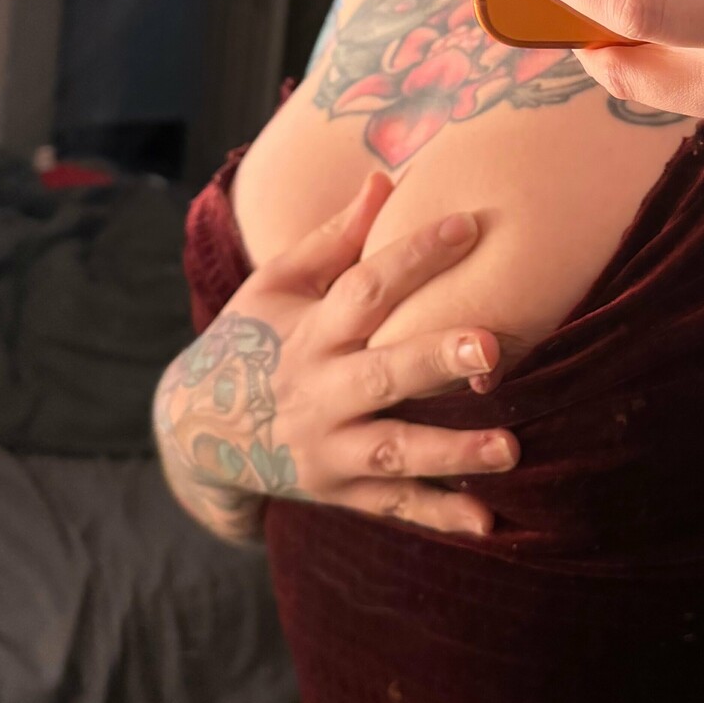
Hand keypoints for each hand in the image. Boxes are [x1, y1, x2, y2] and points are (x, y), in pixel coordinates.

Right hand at [154, 174, 516, 542]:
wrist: (193, 430)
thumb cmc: (250, 338)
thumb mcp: (277, 283)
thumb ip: (335, 238)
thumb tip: (385, 178)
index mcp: (312, 330)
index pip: (366, 286)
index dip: (415, 254)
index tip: (470, 225)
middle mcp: (320, 390)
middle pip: (383, 373)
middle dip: (435, 360)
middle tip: (489, 347)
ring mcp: (329, 447)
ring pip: (394, 450)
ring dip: (452, 452)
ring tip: (510, 448)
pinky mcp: (339, 491)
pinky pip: (394, 507)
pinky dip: (439, 518)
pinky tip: (488, 524)